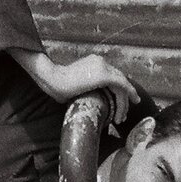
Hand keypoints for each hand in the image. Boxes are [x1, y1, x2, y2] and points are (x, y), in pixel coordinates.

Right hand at [18, 50, 139, 123]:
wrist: (53, 79)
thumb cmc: (59, 86)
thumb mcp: (78, 86)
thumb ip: (89, 89)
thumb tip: (94, 101)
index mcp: (95, 63)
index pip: (113, 77)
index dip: (119, 92)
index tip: (119, 106)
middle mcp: (101, 62)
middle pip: (120, 81)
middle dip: (124, 100)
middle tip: (123, 115)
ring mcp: (103, 66)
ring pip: (122, 85)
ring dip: (123, 104)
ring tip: (120, 119)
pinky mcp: (104, 75)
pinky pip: (122, 86)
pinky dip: (127, 98)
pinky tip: (125, 110)